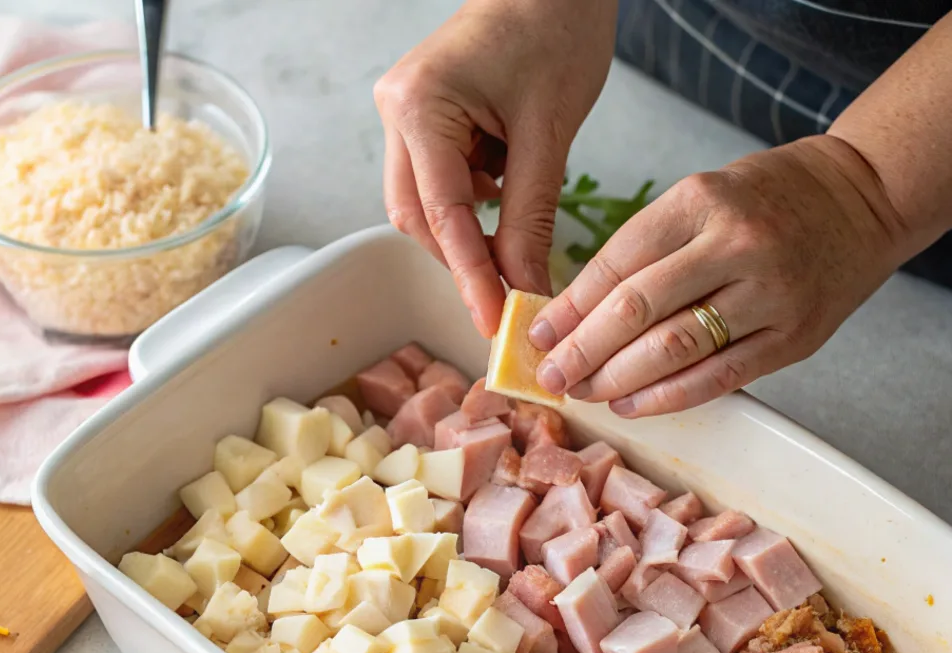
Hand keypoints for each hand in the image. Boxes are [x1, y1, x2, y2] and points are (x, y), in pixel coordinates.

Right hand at [374, 0, 616, 336]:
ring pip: (423, 208)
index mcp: (421, 105)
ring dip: (469, 234)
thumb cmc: (556, 26)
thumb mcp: (550, 130)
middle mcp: (397, 112)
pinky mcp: (421, 122)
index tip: (495, 322)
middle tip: (511, 295)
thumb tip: (526, 289)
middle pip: (418, 218)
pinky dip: (471, 207)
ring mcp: (403, 116)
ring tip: (515, 234)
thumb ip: (532, 217)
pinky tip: (505, 191)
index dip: (471, 276)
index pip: (444, 214)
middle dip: (465, 259)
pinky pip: (437, 185)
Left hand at [529, 135, 909, 414]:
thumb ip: (642, 250)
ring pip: (674, 348)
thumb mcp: (699, 198)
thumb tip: (572, 313)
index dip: (569, 307)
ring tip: (585, 392)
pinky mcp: (791, 337)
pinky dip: (667, 398)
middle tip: (551, 376)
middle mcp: (735, 245)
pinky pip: (718, 377)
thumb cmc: (764, 200)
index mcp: (700, 201)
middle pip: (638, 309)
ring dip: (617, 379)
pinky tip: (632, 405)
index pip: (616, 263)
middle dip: (582, 351)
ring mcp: (768, 294)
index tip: (537, 334)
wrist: (860, 199)